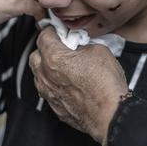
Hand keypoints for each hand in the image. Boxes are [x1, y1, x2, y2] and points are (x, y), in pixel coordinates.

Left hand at [29, 28, 128, 143]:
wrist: (110, 114)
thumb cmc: (106, 85)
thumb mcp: (99, 50)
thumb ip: (82, 43)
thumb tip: (79, 44)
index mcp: (54, 57)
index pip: (43, 36)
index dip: (53, 31)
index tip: (60, 31)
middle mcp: (46, 76)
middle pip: (36, 55)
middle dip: (46, 49)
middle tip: (62, 47)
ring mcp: (48, 93)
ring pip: (39, 74)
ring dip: (48, 68)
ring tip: (66, 66)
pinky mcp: (55, 107)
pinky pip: (48, 90)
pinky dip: (54, 84)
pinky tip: (70, 83)